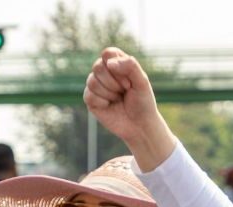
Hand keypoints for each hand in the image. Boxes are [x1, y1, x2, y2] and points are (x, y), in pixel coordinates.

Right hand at [84, 47, 175, 170]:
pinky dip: (103, 102)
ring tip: (119, 99)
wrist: (140, 126)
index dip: (118, 67)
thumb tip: (109, 63)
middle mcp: (104, 72)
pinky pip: (89, 95)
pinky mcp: (90, 99)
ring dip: (110, 93)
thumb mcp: (142, 82)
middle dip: (114, 82)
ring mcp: (95, 85)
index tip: (129, 81)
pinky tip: (110, 106)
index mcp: (117, 63)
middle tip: (125, 91)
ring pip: (92, 81)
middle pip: (98, 66)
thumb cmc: (143, 102)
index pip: (107, 53)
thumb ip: (130, 66)